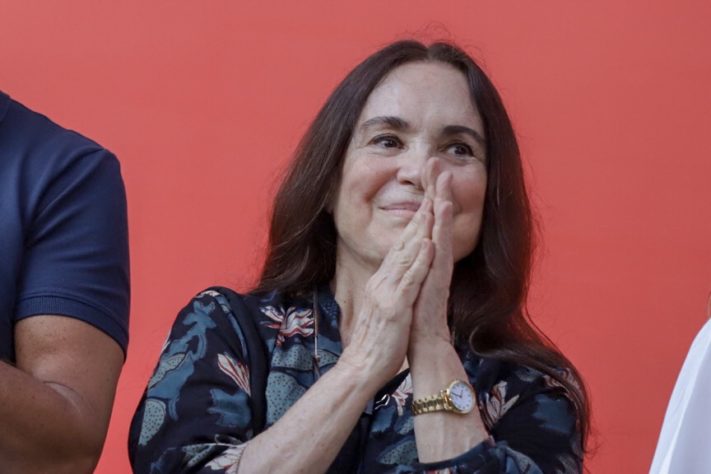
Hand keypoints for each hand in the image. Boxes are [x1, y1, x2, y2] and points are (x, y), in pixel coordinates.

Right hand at [339, 196, 434, 387]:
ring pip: (407, 254)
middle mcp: (383, 281)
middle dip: (421, 214)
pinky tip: (428, 244)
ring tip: (434, 204)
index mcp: (383, 281)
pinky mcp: (395, 308)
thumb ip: (391, 290)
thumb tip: (399, 276)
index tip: (430, 201)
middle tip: (433, 188)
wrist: (362, 368)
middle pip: (404, 242)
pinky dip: (419, 261)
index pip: (401, 246)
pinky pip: (409, 280)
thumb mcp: (385, 308)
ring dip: (421, 229)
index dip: (416, 223)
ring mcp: (387, 293)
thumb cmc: (378, 342)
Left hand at [409, 159, 454, 350]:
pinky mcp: (437, 282)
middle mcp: (435, 260)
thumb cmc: (416, 315)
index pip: (428, 221)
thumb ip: (414, 263)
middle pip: (437, 219)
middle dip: (437, 191)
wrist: (424, 344)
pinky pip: (440, 254)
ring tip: (443, 180)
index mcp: (426, 258)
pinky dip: (441, 233)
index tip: (427, 171)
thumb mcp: (411, 281)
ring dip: (443, 205)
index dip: (428, 196)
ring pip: (441, 231)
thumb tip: (413, 246)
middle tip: (437, 163)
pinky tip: (442, 216)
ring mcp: (438, 270)